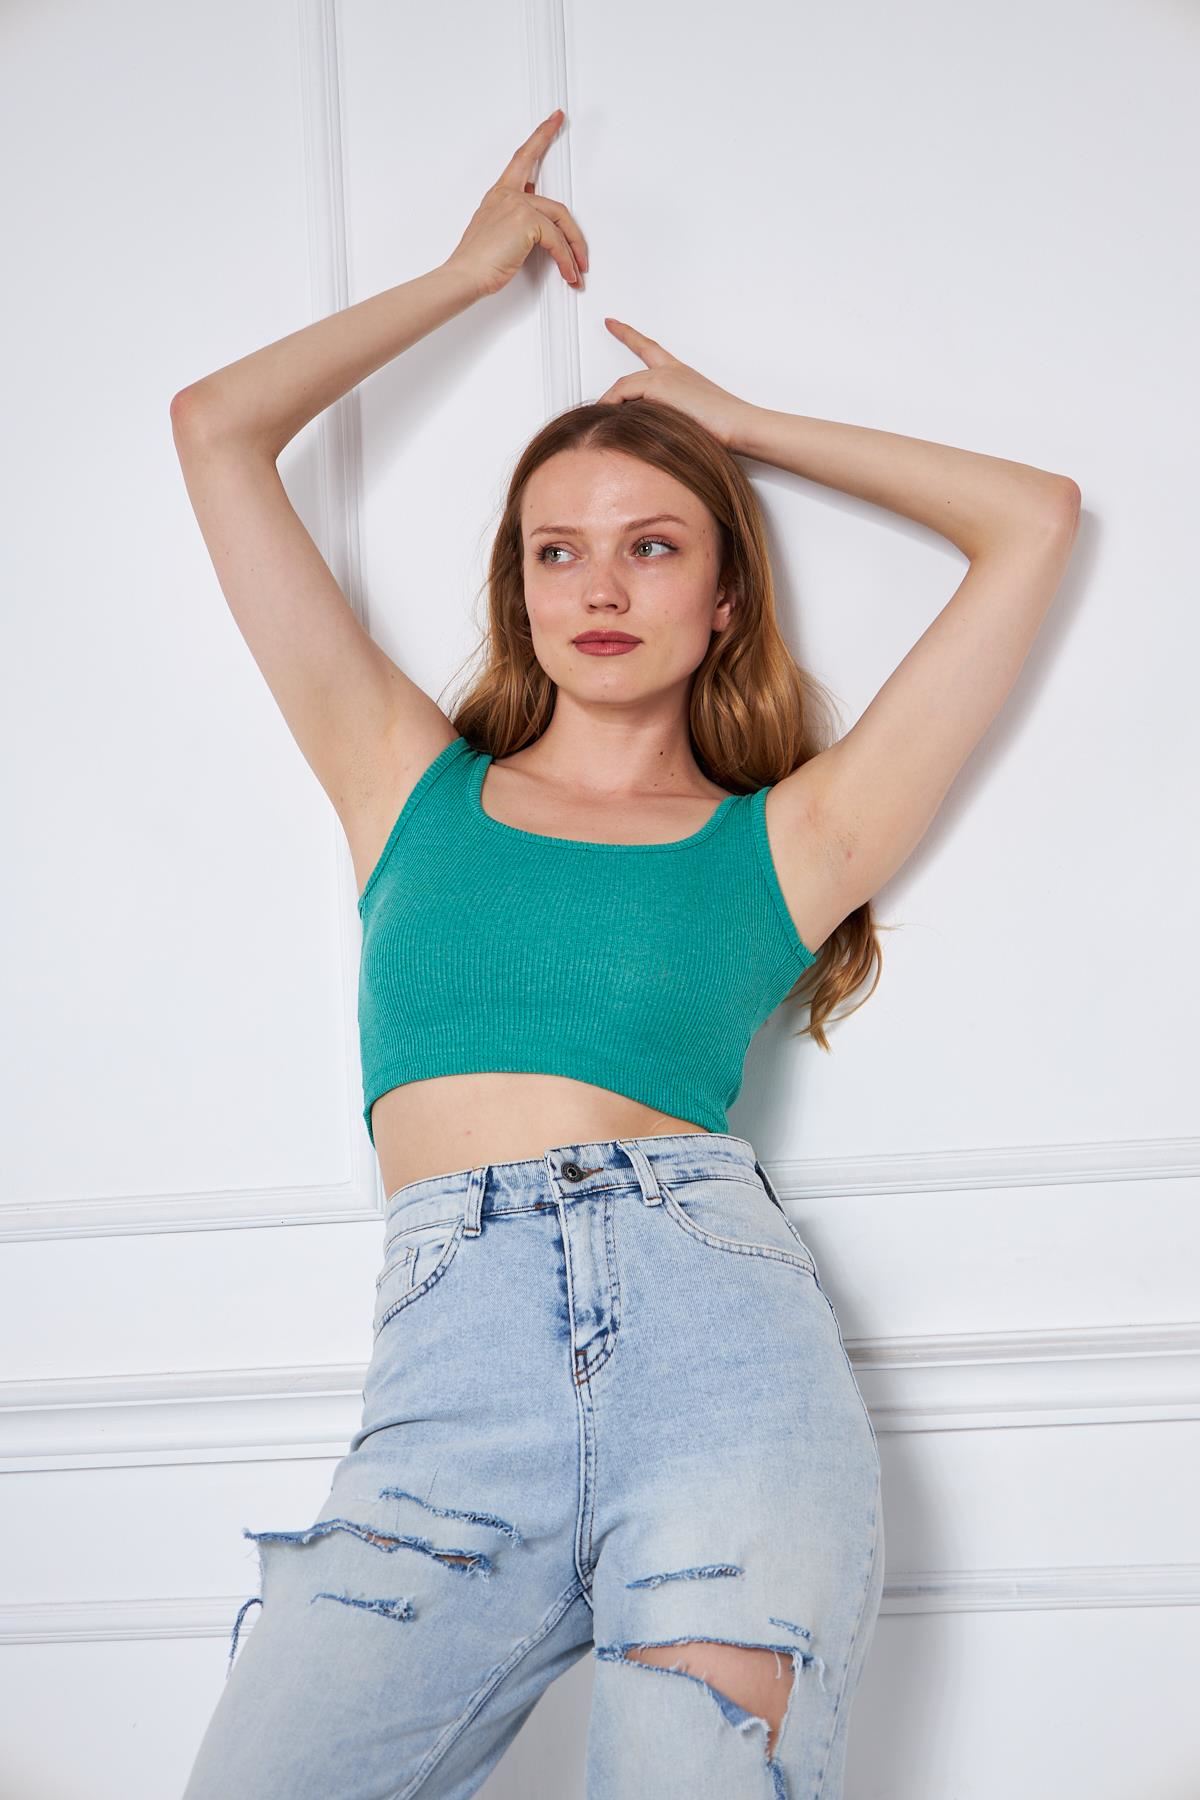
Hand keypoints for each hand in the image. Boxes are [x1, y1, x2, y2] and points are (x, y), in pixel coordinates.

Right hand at [442, 109, 587, 300]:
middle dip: (575, 233)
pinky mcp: (527, 220)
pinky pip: (557, 240)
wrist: (465, 275)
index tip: (554, 120)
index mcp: (498, 195)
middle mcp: (508, 195)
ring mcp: (517, 205)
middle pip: (555, 205)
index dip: (541, 137)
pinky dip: (566, 260)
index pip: (523, 158)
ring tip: (575, 272)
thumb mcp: (495, 236)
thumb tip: (538, 232)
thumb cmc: (476, 263)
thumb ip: (514, 224)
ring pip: (560, 223)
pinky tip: (567, 273)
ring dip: (573, 251)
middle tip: (584, 251)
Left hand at [597, 320, 755, 451]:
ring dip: (610, 405)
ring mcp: (665, 375)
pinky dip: (612, 405)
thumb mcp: (690, 421)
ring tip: (603, 425)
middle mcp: (671, 370)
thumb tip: (644, 432)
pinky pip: (623, 394)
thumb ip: (668, 418)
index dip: (628, 335)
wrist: (740, 425)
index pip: (649, 349)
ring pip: (624, 386)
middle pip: (628, 378)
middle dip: (610, 394)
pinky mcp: (659, 385)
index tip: (611, 322)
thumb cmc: (724, 430)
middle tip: (596, 407)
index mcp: (681, 374)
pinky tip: (607, 420)